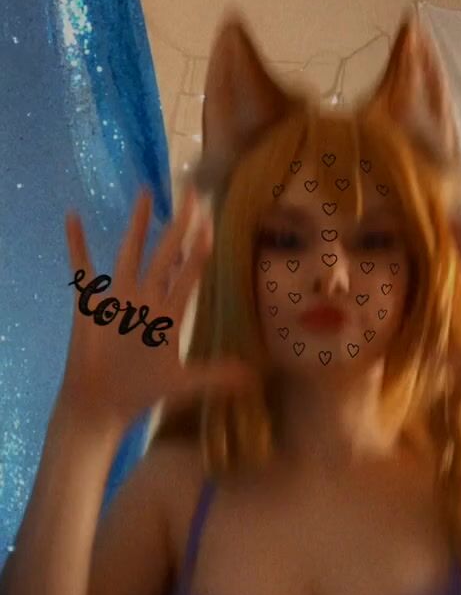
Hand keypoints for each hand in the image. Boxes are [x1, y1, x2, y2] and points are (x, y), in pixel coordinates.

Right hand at [60, 185, 254, 429]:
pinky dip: (76, 244)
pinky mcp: (90, 304)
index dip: (200, 248)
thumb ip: (215, 375)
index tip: (211, 221)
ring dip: (138, 225)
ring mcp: (118, 298)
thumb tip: (252, 378)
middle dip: (180, 224)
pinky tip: (73, 217)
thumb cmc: (141, 392)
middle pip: (166, 252)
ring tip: (147, 193)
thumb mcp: (183, 384)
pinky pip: (82, 268)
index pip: (189, 272)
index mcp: (168, 313)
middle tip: (192, 191)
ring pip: (131, 252)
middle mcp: (147, 299)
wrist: (102, 404)